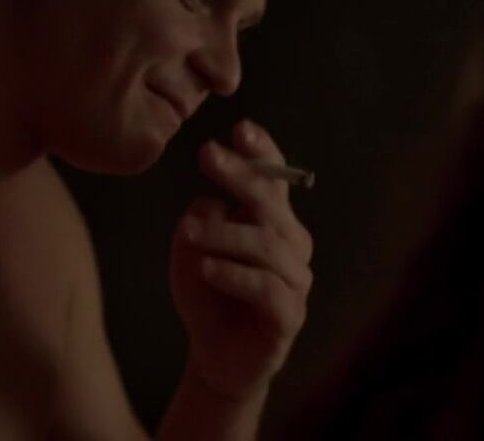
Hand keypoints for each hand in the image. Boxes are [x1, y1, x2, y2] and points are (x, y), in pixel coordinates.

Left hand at [169, 119, 313, 401]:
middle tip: (208, 155)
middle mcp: (292, 246)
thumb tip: (210, 203)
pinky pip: (266, 288)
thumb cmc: (208, 293)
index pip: (276, 179)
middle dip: (241, 176)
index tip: (241, 129)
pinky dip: (234, 275)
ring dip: (225, 233)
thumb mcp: (191, 249)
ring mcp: (295, 282)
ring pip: (266, 246)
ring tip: (188, 233)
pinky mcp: (289, 317)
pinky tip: (207, 268)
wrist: (216, 354)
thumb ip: (200, 220)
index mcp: (273, 221)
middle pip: (272, 205)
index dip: (263, 153)